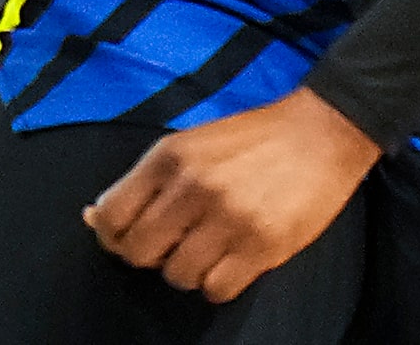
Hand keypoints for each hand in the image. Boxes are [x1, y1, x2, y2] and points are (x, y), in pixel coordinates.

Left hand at [85, 88, 383, 302]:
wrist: (324, 130)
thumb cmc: (255, 138)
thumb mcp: (192, 144)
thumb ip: (148, 181)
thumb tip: (95, 218)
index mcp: (170, 156)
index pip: (112, 217)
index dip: (114, 237)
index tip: (132, 237)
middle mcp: (193, 186)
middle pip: (139, 253)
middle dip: (155, 254)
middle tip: (181, 240)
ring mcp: (228, 218)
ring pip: (177, 276)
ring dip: (192, 269)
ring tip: (216, 245)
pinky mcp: (261, 244)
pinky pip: (216, 290)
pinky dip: (221, 281)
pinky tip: (236, 257)